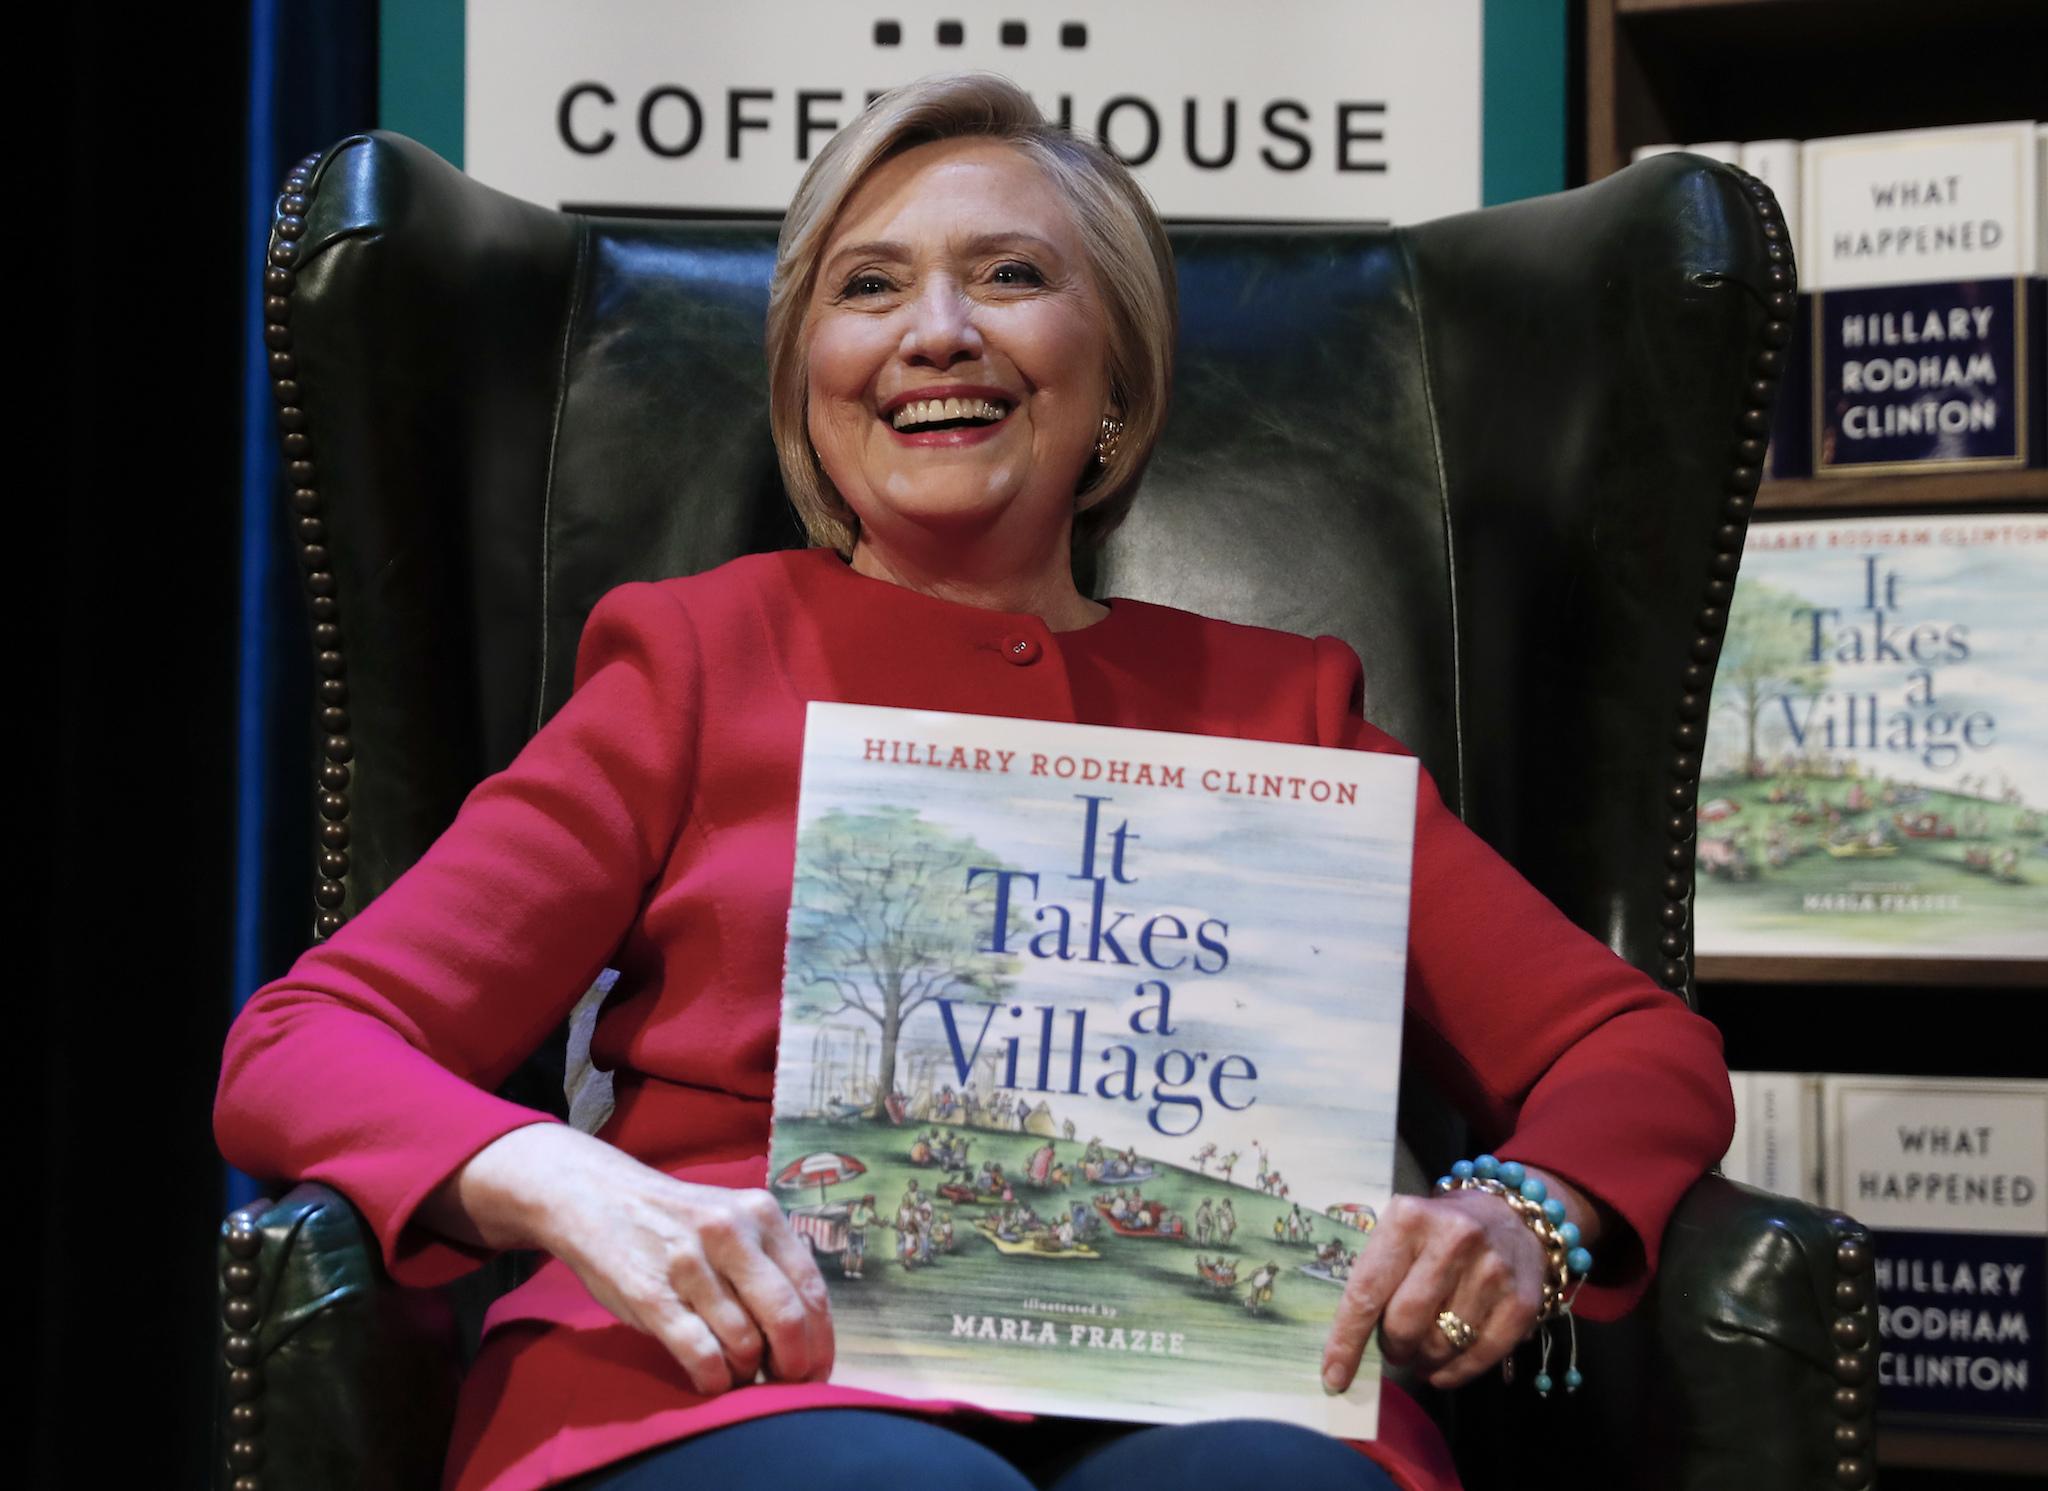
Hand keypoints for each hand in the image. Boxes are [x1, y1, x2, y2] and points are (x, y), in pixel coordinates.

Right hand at [421, 1124, 834, 1394]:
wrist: (597, 1197)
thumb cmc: (676, 1221)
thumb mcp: (732, 1219)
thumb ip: (769, 1262)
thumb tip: (807, 1333)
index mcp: (761, 1213)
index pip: (810, 1289)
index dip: (821, 1340)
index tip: (817, 1370)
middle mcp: (730, 1233)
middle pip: (786, 1317)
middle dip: (793, 1364)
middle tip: (786, 1384)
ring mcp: (689, 1263)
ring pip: (744, 1341)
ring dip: (747, 1373)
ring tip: (739, 1374)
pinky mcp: (650, 1295)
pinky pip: (701, 1353)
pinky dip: (714, 1379)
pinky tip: (711, 1380)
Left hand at [1320, 1166, 1593, 1393]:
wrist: (1510, 1216)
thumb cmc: (1438, 1231)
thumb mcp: (1400, 1232)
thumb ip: (1376, 1275)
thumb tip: (1348, 1345)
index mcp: (1409, 1219)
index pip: (1367, 1291)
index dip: (1347, 1339)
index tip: (1333, 1375)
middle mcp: (1454, 1238)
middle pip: (1405, 1322)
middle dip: (1392, 1347)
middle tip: (1394, 1348)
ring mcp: (1492, 1269)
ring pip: (1441, 1344)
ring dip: (1423, 1360)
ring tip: (1421, 1351)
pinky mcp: (1522, 1300)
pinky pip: (1480, 1357)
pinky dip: (1455, 1373)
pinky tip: (1444, 1368)